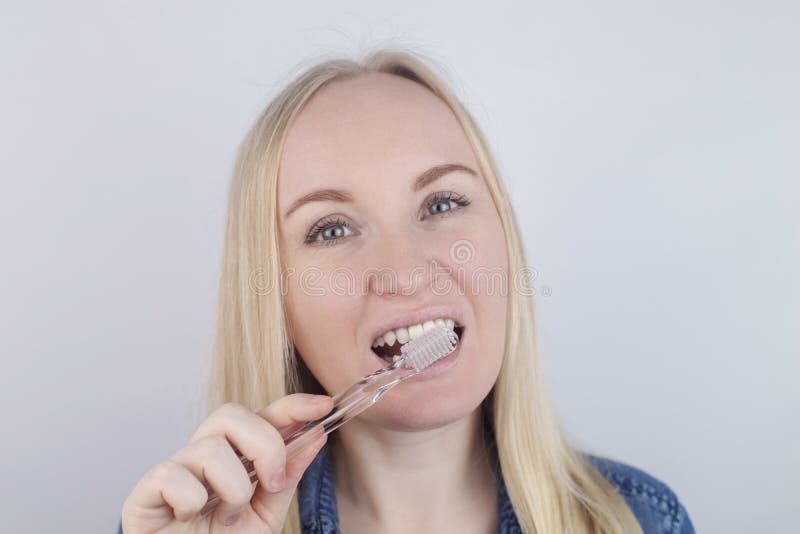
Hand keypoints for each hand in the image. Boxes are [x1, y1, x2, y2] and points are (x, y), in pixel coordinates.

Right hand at [120, 393, 332, 532]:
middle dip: (265, 445)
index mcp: (234, 457)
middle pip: (231, 414)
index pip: (261, 416)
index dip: (292, 405)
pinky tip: (188, 517)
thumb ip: (287, 477)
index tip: (323, 405)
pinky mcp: (146, 490)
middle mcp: (203, 455)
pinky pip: (174, 475)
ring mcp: (174, 469)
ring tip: (226, 517)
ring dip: (232, 488)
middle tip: (273, 483)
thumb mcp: (265, 516)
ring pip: (210, 447)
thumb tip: (315, 436)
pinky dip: (191, 501)